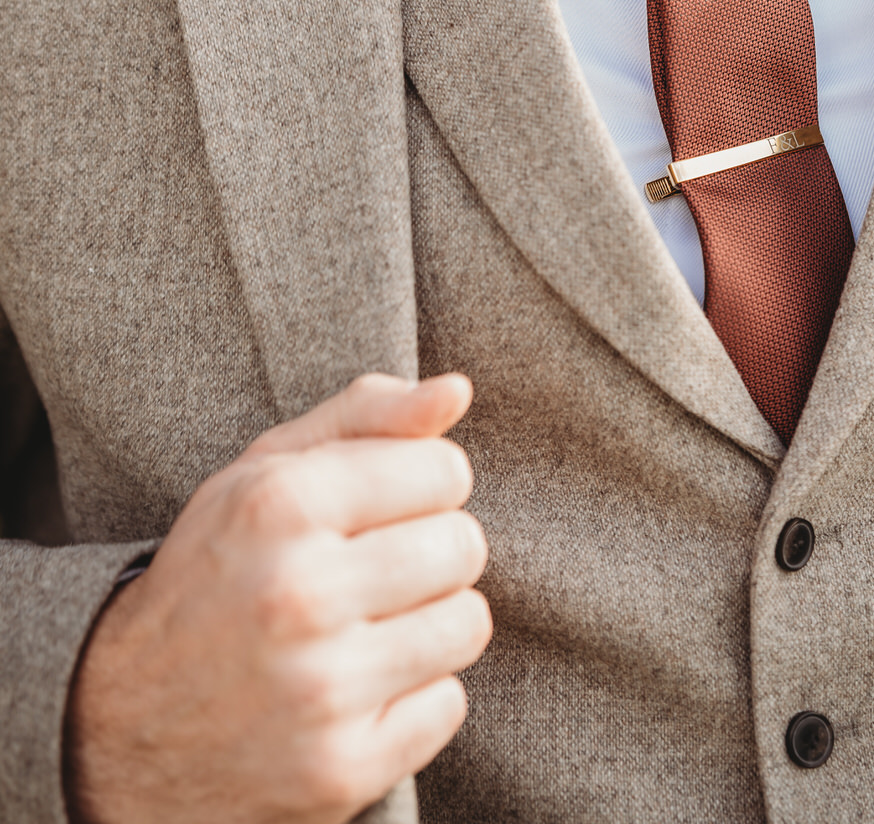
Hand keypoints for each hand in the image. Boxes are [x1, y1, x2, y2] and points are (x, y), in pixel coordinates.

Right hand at [65, 373, 491, 823]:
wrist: (122, 722)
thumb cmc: (219, 571)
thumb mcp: (266, 473)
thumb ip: (366, 417)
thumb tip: (458, 390)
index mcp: (279, 504)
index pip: (444, 469)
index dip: (424, 484)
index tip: (383, 507)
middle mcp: (299, 594)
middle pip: (464, 546)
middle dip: (432, 549)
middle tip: (375, 569)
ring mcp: (321, 689)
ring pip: (467, 624)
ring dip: (431, 621)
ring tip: (370, 624)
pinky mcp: (341, 767)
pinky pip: (449, 705)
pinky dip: (415, 696)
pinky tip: (358, 686)